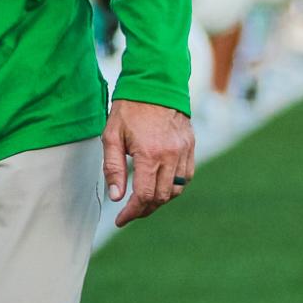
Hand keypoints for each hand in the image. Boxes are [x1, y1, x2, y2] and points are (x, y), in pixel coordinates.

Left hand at [102, 99, 194, 227]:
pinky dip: (174, 187)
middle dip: (144, 209)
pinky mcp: (190, 147)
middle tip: (129, 212)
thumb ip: (113, 168)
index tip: (120, 220)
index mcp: (150, 154)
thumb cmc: (129, 108)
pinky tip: (160, 185)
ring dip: (159, 200)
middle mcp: (171, 156)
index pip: (144, 196)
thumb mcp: (112, 135)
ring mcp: (184, 152)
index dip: (132, 212)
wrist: (155, 83)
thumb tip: (116, 197)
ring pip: (176, 190)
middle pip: (161, 197)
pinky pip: (186, 177)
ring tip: (143, 201)